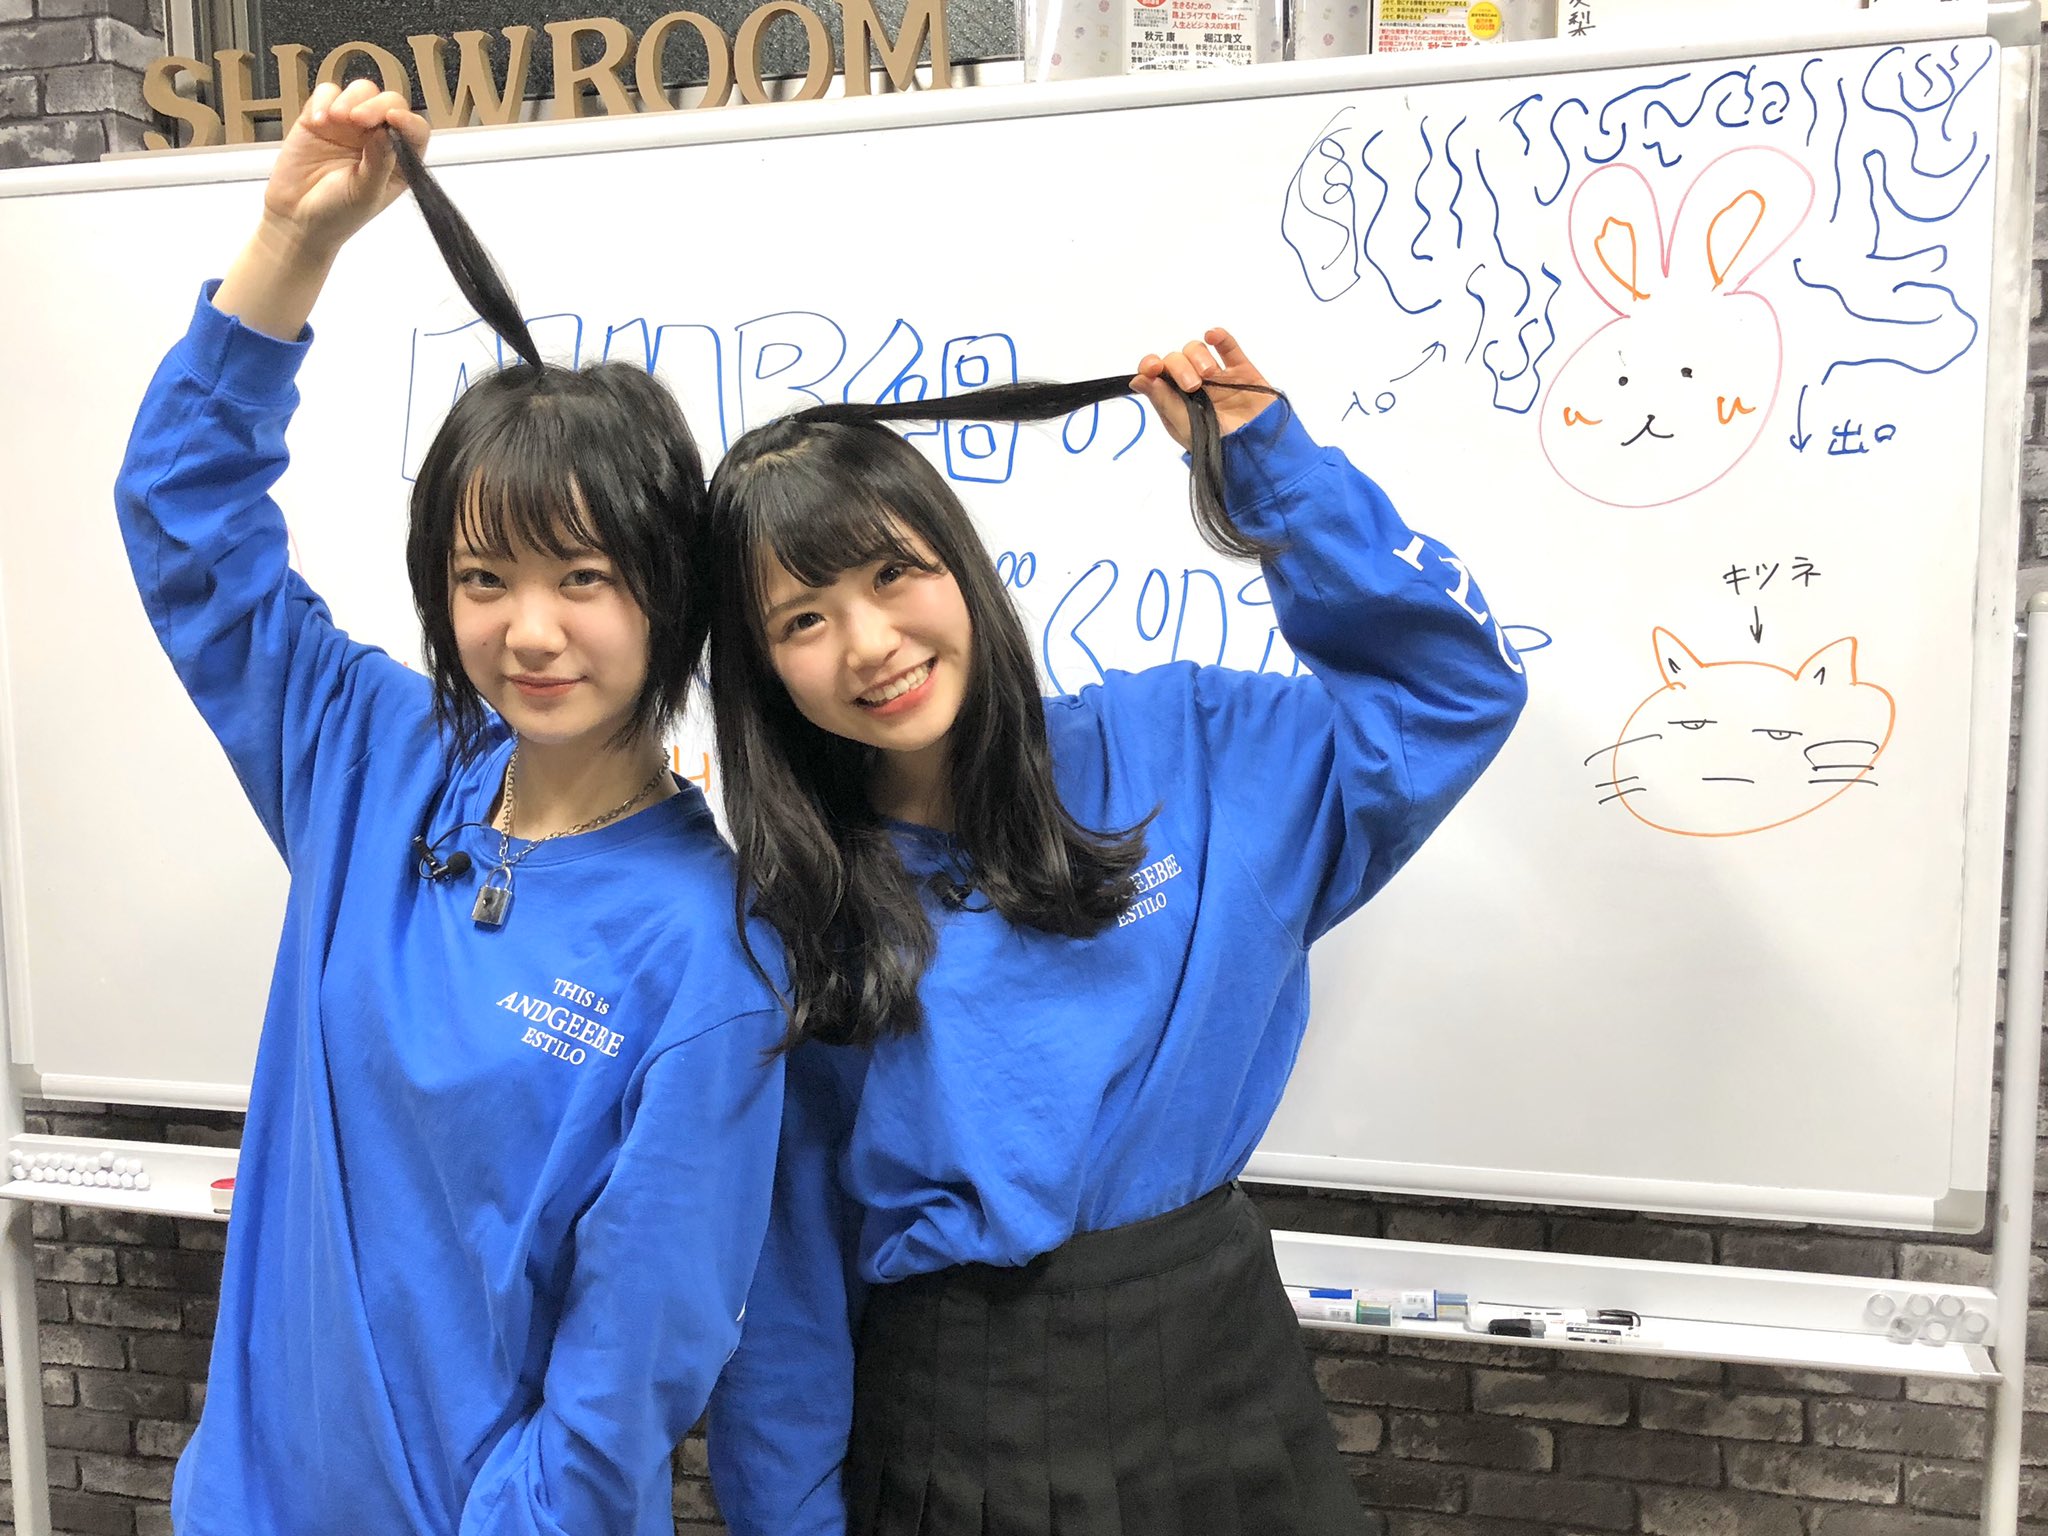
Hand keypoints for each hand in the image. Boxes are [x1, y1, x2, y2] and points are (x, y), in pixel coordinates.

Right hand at [259, 79, 429, 264]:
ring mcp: (349, 126)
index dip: (408, 120)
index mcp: (399, 160)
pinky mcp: (320, 118)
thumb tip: (388, 130)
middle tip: (358, 120)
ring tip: (335, 119)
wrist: (296, 219)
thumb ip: (380, 163)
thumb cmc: (338, 215)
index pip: (415, 130)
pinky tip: (317, 122)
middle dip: (375, 105)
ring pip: (360, 92)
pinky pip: (326, 93)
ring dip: (350, 99)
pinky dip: (322, 101)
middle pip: (388, 102)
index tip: (393, 118)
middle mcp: (378, 138)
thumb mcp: (365, 194)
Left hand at [1129, 328, 1277, 450]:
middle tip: (1192, 386)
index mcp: (1175, 400)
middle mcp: (1194, 386)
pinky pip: (1228, 347)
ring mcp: (1218, 378)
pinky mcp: (1241, 372)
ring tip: (1210, 375)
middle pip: (1177, 359)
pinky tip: (1212, 336)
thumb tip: (1137, 380)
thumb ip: (1163, 401)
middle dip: (1180, 367)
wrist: (1258, 450)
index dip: (1151, 365)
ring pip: (1198, 350)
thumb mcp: (1185, 426)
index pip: (1156, 374)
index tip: (1153, 368)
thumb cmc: (1219, 446)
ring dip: (1199, 357)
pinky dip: (1219, 337)